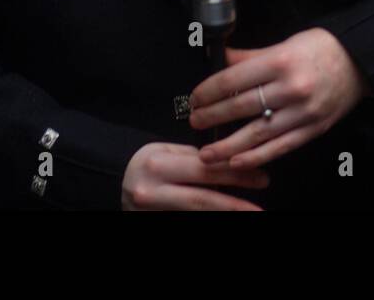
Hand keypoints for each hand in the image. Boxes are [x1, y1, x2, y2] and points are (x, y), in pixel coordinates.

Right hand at [122, 142, 267, 209]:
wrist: (111, 180)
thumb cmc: (143, 161)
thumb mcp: (163, 151)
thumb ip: (193, 158)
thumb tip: (228, 164)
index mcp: (157, 167)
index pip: (204, 171)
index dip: (235, 175)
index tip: (262, 177)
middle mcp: (152, 192)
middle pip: (204, 199)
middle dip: (236, 202)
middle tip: (261, 204)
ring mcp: (151, 213)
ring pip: (197, 215)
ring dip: (226, 214)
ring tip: (251, 214)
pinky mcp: (154, 222)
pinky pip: (186, 220)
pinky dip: (208, 219)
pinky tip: (227, 217)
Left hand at [188, 28, 366, 169]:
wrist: (360, 62)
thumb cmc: (319, 48)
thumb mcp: (283, 43)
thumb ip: (250, 56)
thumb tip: (219, 59)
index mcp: (280, 61)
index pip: (233, 79)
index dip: (209, 91)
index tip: (195, 98)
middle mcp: (291, 88)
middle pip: (241, 107)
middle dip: (212, 117)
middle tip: (195, 121)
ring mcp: (303, 112)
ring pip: (257, 134)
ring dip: (227, 146)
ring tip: (206, 153)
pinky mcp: (313, 129)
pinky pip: (280, 147)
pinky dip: (256, 157)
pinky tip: (236, 162)